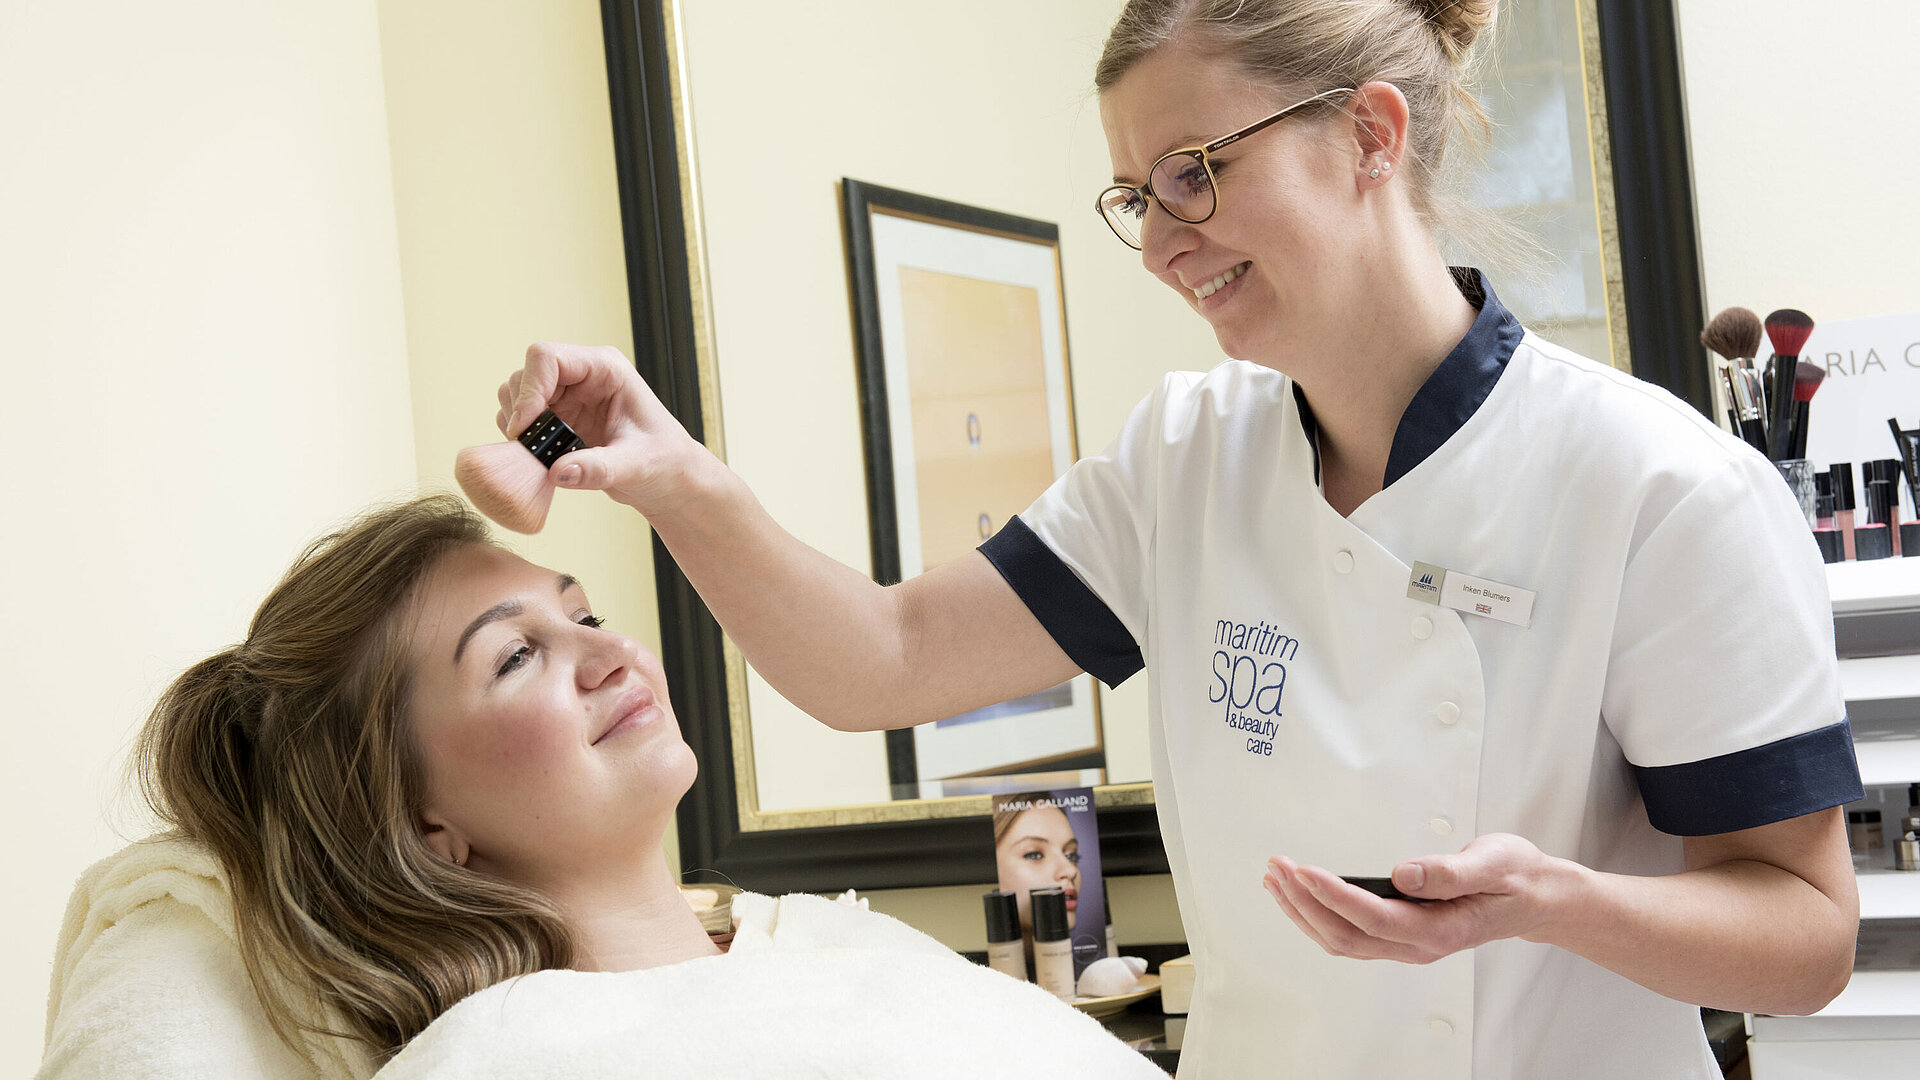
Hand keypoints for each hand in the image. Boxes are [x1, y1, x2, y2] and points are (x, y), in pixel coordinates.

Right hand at [496, 342, 704, 512]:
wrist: (668, 478)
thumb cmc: (664, 461)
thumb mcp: (636, 466)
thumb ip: (599, 469)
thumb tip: (558, 472)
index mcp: (605, 368)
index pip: (547, 357)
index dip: (529, 389)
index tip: (523, 427)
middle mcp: (582, 376)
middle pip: (525, 375)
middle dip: (520, 411)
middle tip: (531, 448)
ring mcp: (567, 396)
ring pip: (516, 394)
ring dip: (517, 424)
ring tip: (540, 454)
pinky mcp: (557, 418)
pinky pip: (520, 418)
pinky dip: (520, 439)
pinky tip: (542, 459)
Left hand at [1261, 833, 1577, 963]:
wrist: (1532, 898)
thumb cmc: (1514, 878)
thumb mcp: (1493, 864)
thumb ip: (1449, 871)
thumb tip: (1404, 874)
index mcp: (1439, 930)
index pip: (1372, 917)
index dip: (1333, 896)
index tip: (1303, 870)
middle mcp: (1417, 945)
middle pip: (1346, 934)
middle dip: (1305, 902)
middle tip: (1278, 867)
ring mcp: (1406, 944)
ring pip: (1341, 939)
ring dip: (1302, 910)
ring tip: (1275, 878)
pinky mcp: (1398, 935)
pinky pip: (1347, 934)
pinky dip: (1316, 914)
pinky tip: (1298, 893)